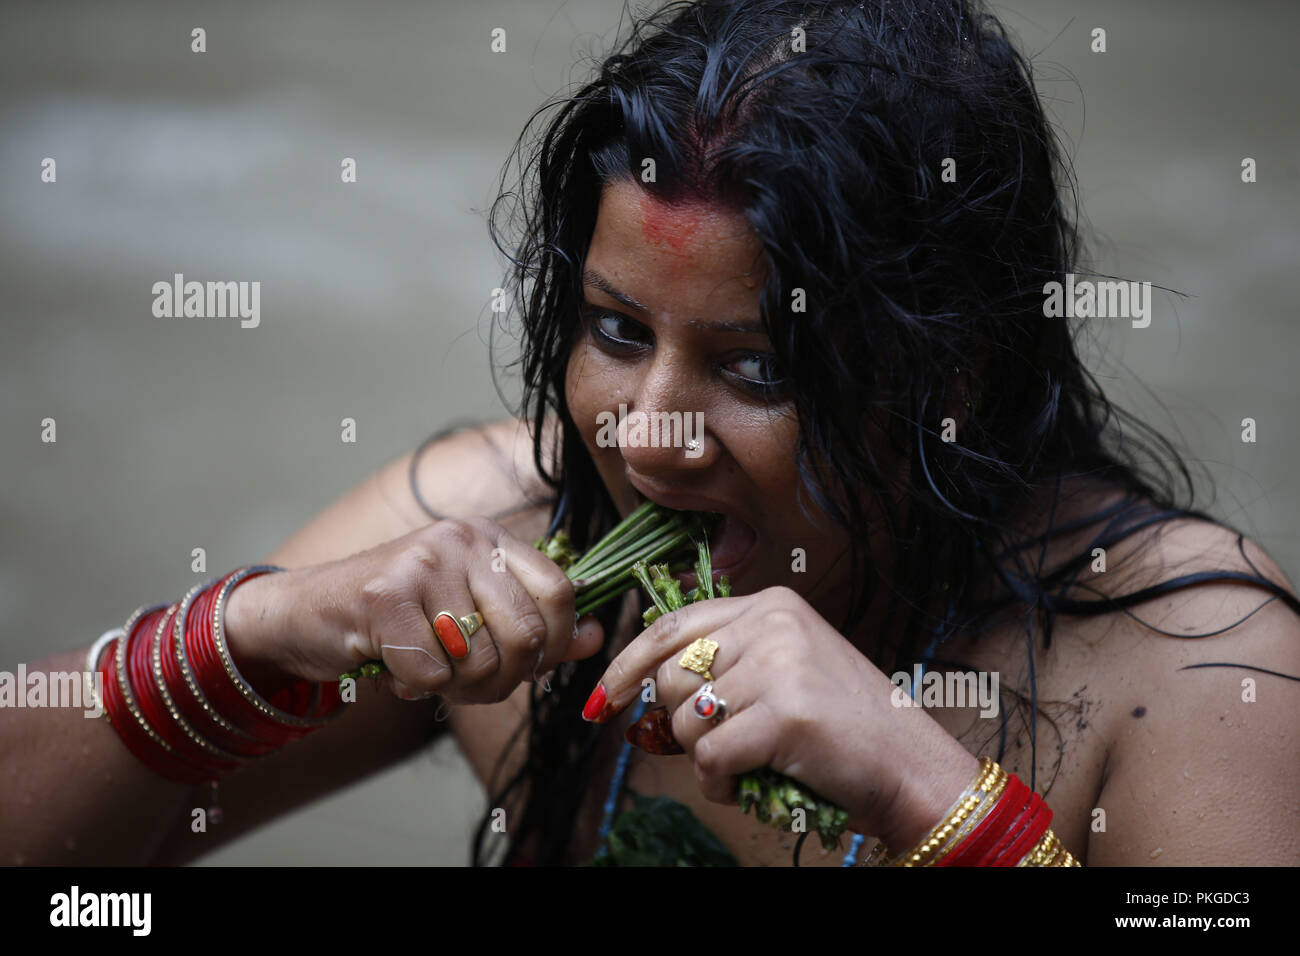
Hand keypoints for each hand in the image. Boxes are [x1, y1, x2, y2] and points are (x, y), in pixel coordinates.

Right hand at [224, 517, 604, 703]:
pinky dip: (418, 688)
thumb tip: (593, 637)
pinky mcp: (383, 595)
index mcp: (491, 540)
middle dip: (505, 679)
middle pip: (527, 632)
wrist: (304, 613)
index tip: (526, 667)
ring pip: (481, 658)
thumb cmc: (395, 618)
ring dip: (459, 689)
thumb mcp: (469, 611)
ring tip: (430, 675)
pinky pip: (434, 671)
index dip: (553, 645)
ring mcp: (422, 562)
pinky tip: (397, 671)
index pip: (560, 593)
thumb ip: (531, 623)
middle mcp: (463, 540)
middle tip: (469, 684)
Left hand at [583, 585, 979, 850]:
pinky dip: (721, 785)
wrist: (915, 769)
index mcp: (772, 603)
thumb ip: (725, 670)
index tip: (603, 701)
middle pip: (671, 677)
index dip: (628, 665)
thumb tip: (640, 699)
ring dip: (706, 758)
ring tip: (754, 762)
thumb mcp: (785, 673)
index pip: (672, 625)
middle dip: (684, 724)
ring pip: (685, 720)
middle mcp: (774, 623)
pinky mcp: (786, 714)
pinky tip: (754, 784)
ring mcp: (780, 665)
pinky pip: (710, 759)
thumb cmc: (845, 731)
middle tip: (731, 743)